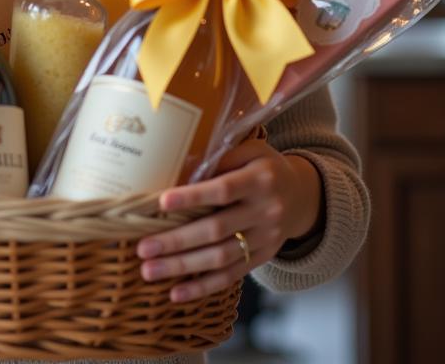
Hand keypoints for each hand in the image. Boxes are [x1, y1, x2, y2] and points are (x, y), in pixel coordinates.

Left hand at [136, 140, 322, 303]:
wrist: (302, 196)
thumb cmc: (264, 167)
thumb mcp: (250, 151)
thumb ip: (219, 158)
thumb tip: (179, 166)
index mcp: (260, 180)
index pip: (224, 190)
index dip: (193, 197)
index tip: (162, 202)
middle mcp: (265, 212)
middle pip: (216, 230)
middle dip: (177, 241)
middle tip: (142, 248)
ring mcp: (265, 239)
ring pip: (220, 258)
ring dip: (182, 267)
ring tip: (149, 271)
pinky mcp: (262, 258)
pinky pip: (231, 276)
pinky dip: (202, 286)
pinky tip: (176, 293)